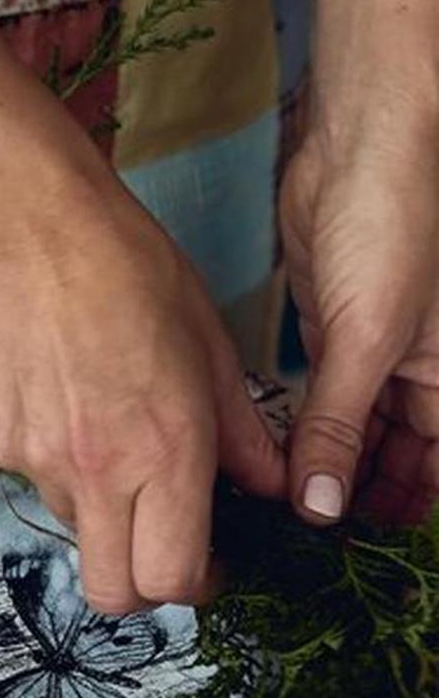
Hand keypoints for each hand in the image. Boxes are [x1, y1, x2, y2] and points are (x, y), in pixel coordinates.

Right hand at [0, 192, 285, 613]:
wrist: (37, 236)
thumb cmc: (136, 277)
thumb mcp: (215, 353)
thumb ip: (242, 436)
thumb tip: (265, 488)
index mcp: (165, 453)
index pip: (173, 578)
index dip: (196, 585)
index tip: (205, 563)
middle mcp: (97, 474)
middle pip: (112, 594)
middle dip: (140, 589)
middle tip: (157, 545)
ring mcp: (38, 464)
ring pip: (76, 528)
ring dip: (101, 507)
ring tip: (108, 429)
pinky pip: (36, 479)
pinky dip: (58, 461)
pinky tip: (66, 399)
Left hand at [280, 114, 438, 526]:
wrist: (367, 141)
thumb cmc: (399, 219)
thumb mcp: (370, 336)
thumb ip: (341, 425)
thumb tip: (323, 505)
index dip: (404, 512)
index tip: (354, 555)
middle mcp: (428, 372)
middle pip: (399, 459)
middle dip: (359, 498)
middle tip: (305, 541)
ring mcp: (382, 352)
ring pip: (359, 433)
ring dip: (326, 470)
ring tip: (281, 516)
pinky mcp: (338, 332)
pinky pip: (327, 400)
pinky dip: (305, 433)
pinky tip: (273, 465)